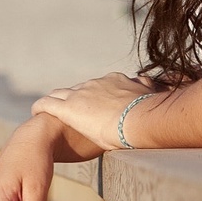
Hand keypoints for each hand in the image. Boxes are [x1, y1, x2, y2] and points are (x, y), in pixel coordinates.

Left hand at [31, 72, 164, 150]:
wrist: (139, 118)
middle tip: (70, 112)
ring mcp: (81, 94)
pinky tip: (35, 113)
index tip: (95, 104)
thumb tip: (166, 91)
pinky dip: (40, 108)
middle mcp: (96, 85)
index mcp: (115, 82)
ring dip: (55, 103)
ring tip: (48, 112)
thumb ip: (153, 96)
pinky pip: (47, 104)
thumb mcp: (154, 101)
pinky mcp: (68, 108)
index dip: (95, 95)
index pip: (100, 86)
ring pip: (60, 94)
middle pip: (79, 90)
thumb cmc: (150, 115)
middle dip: (74, 99)